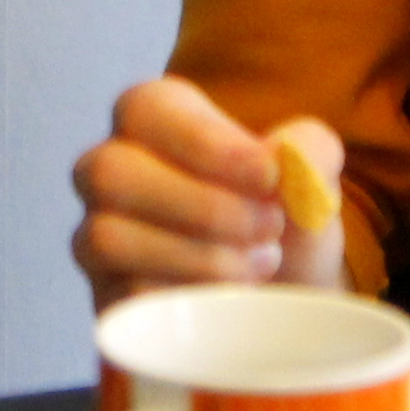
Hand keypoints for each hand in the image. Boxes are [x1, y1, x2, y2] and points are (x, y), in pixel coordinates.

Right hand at [69, 78, 347, 305]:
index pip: (146, 110)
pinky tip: (232, 300)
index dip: (206, 145)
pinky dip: (187, 300)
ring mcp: (98, 236)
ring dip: (198, 256)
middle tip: (267, 227)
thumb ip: (309, 151)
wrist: (284, 294)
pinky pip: (124, 298)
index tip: (269, 178)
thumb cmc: (281, 217)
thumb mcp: (310, 174)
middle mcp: (111, 171)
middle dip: (202, 206)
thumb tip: (288, 161)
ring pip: (109, 237)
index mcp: (154, 119)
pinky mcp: (107, 296)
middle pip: (111, 173)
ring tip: (258, 263)